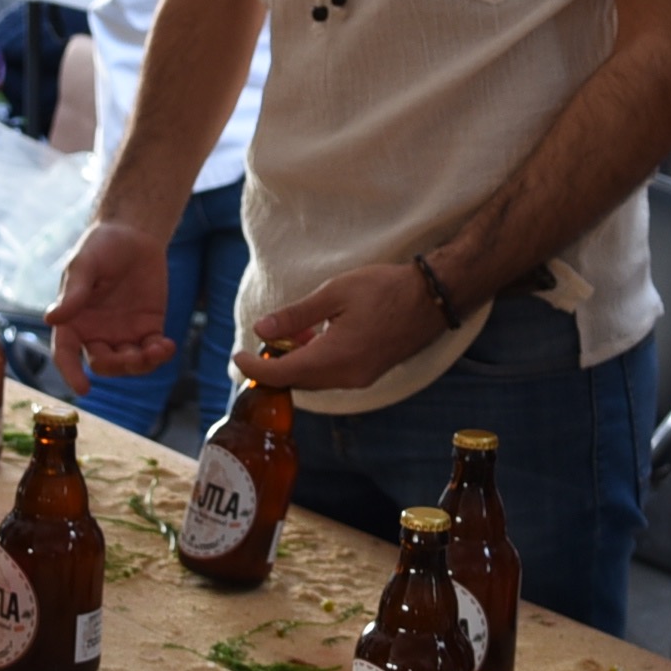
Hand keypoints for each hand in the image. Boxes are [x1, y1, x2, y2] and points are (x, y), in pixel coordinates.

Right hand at [44, 222, 176, 396]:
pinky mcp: (147, 329)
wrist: (134, 234)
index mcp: (72, 322)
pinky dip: (160, 354)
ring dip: (143, 364)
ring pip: (129, 364)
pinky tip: (167, 345)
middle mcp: (95, 333)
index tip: (82, 389)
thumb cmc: (101, 246)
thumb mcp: (84, 264)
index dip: (70, 373)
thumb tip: (51, 319)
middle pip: (103, 364)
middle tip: (136, 356)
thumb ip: (73, 293)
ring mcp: (122, 334)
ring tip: (159, 349)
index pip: (65, 354)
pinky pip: (152, 351)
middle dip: (119, 366)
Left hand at [240, 260, 448, 394]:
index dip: (254, 369)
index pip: (282, 374)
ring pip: (314, 380)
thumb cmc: (385, 289)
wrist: (433, 298)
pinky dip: (315, 361)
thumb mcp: (335, 293)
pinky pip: (331, 376)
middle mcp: (346, 377)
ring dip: (297, 362)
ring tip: (295, 332)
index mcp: (334, 358)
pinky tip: (317, 336)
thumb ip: (296, 315)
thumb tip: (261, 329)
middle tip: (266, 341)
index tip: (237, 357)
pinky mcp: (368, 373)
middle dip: (275, 365)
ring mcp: (360, 378)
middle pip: (297, 382)